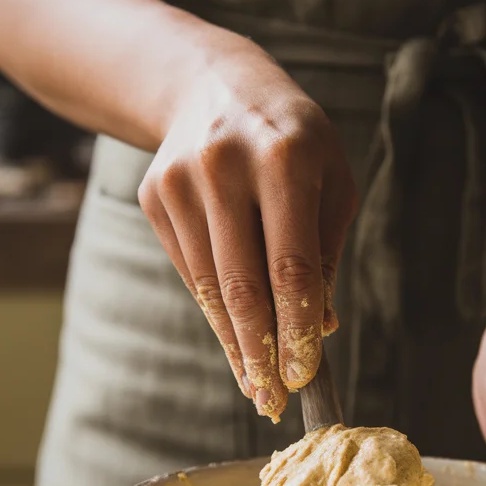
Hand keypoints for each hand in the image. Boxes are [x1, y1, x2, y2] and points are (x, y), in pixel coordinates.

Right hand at [138, 40, 357, 420]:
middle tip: (274, 402)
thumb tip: (321, 329)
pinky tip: (237, 343)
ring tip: (257, 388)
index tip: (304, 375)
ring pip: (209, 287)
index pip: (291, 263)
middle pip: (241, 283)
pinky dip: (216, 313)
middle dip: (261, 352)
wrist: (213, 83)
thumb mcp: (330, 180)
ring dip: (235, 345)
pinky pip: (191, 272)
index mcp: (284, 157)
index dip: (297, 327)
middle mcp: (225, 165)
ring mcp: (181, 181)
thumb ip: (325, 253)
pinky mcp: (155, 196)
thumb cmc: (293, 140)